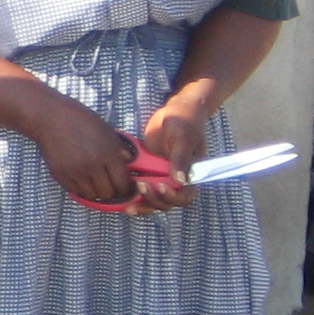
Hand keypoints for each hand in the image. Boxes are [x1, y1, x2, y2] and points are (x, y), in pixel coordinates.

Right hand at [28, 95, 143, 207]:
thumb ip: (119, 148)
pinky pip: (75, 191)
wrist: (51, 118)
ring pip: (91, 195)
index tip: (125, 187)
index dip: (126, 188)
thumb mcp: (106, 130)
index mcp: (108, 154)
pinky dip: (80, 188)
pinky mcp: (60, 175)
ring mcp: (75, 172)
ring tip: (95, 183)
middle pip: (107, 193)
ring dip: (95, 191)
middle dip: (111, 191)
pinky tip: (81, 179)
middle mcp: (93, 166)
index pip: (122, 183)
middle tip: (110, 185)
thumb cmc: (81, 120)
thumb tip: (129, 161)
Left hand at [130, 94, 206, 213]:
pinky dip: (133, 196)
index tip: (161, 186)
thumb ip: (181, 159)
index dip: (173, 197)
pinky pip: (142, 189)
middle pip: (166, 202)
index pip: (184, 196)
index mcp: (190, 175)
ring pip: (153, 200)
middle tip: (141, 186)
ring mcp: (161, 177)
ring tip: (129, 202)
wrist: (175, 111)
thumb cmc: (184, 122)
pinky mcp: (148, 172)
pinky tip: (123, 200)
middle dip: (153, 200)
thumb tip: (181, 180)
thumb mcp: (183, 138)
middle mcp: (176, 180)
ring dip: (142, 203)